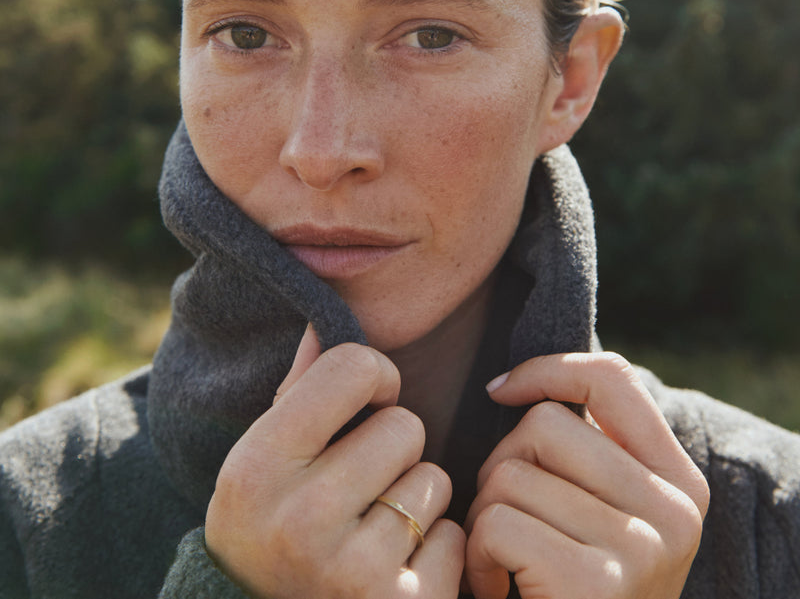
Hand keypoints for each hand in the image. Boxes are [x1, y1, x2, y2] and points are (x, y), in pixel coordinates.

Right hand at [205, 325, 464, 597]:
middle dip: (393, 445)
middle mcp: (300, 518)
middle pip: (405, 424)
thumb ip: (297, 389)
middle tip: (362, 480)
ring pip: (434, 479)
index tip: (367, 401)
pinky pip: (454, 536)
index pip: (354, 367)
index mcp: (258, 465)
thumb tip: (323, 322)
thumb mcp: (261, 461)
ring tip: (373, 525)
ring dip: (415, 496)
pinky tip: (393, 567)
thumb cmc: (269, 526)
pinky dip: (433, 548)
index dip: (374, 376)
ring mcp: (353, 571)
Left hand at [464, 352, 708, 598]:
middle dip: (503, 466)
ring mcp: (641, 547)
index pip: (613, 378)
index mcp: (679, 480)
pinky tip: (498, 587)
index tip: (501, 391)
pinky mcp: (596, 584)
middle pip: (544, 425)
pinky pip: (496, 522)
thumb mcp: (598, 511)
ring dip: (484, 514)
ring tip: (505, 559)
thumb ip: (584, 452)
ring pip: (510, 473)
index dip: (547, 370)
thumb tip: (509, 385)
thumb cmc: (569, 583)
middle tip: (509, 521)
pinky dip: (477, 554)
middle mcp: (674, 510)